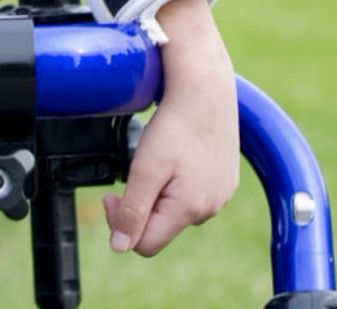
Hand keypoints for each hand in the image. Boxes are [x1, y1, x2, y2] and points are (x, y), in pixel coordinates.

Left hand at [103, 0, 238, 256]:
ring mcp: (220, 193)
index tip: (111, 196)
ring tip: (153, 158)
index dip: (121, 224)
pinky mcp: (224, 178)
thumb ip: (133, 209)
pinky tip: (172, 154)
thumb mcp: (145, 168)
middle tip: (129, 171)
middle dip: (139, 204)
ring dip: (157, 191)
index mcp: (190, 209)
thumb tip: (120, 247)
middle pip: (161, 225)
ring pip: (176, 208)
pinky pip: (192, 192)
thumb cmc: (175, 125)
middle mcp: (210, 208)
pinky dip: (175, 180)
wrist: (205, 89)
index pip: (147, 243)